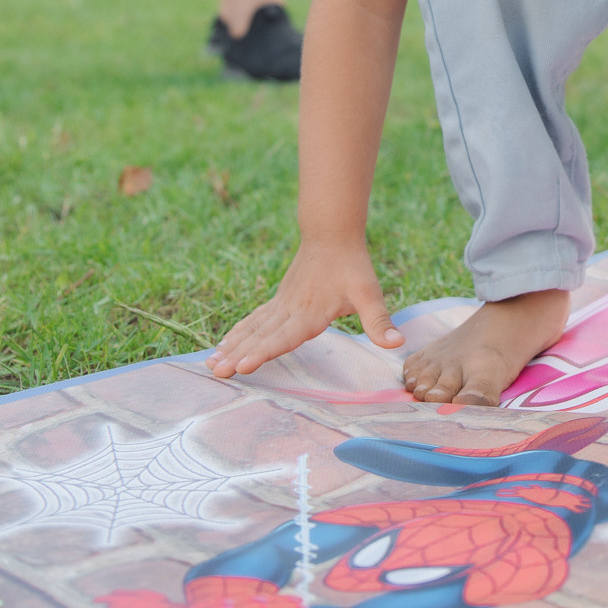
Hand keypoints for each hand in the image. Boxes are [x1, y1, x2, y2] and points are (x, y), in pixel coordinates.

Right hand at [208, 239, 400, 377]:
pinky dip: (236, 334)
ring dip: (231, 347)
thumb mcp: (369, 294)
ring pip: (251, 329)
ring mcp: (281, 306)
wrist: (331, 234)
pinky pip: (252, 321)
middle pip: (260, 337)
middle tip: (217, 372)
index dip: (264, 352)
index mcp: (310, 314)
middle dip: (238, 356)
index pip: (284, 337)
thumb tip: (397, 344)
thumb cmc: (352, 267)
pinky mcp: (278, 302)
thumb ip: (379, 321)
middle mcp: (290, 311)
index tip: (244, 365)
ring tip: (211, 365)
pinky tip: (222, 346)